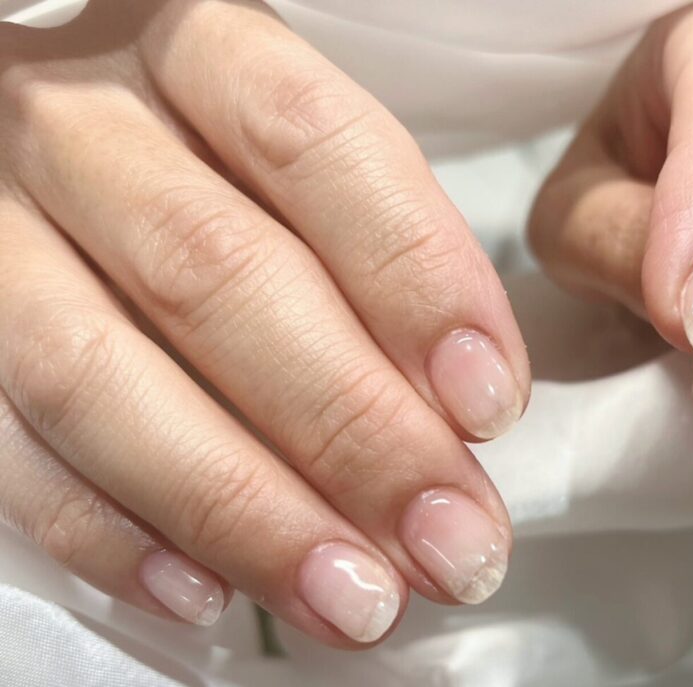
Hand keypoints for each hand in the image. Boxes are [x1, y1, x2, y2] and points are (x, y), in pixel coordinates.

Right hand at [0, 0, 528, 645]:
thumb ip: (378, 258)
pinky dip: (106, 531)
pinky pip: (6, 443)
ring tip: (352, 597)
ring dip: (239, 509)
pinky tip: (207, 593)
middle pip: (217, 277)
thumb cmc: (229, 164)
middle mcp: (80, 127)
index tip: (489, 405)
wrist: (75, 146)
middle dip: (351, 432)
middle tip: (450, 543)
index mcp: (200, 51)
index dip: (415, 279)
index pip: (316, 145)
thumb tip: (456, 419)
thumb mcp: (306, 164)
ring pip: (96, 377)